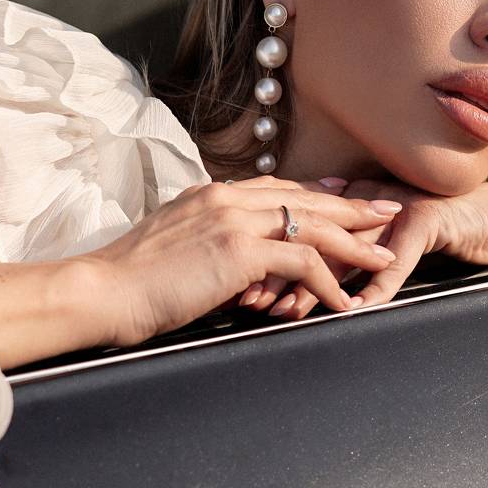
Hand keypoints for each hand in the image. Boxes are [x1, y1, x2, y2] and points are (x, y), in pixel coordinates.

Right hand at [86, 179, 402, 346]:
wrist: (103, 291)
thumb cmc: (129, 282)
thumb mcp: (173, 247)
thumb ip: (206, 243)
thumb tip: (225, 262)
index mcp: (210, 194)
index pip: (275, 188)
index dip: (314, 191)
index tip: (342, 191)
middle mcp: (226, 198)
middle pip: (303, 199)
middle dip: (350, 206)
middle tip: (385, 211)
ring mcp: (234, 221)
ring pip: (312, 225)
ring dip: (353, 243)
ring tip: (383, 257)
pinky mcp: (240, 251)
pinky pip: (302, 261)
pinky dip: (328, 281)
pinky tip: (344, 300)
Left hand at [262, 171, 487, 319]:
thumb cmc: (443, 234)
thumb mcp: (385, 248)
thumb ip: (346, 258)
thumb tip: (297, 287)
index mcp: (352, 205)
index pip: (300, 233)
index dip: (266, 258)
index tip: (234, 285)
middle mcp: (366, 204)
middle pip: (312, 240)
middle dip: (276, 272)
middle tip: (246, 300)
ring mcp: (395, 212)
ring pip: (345, 252)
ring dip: (314, 285)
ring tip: (287, 312)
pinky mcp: (425, 225)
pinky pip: (396, 263)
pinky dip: (374, 288)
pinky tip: (355, 310)